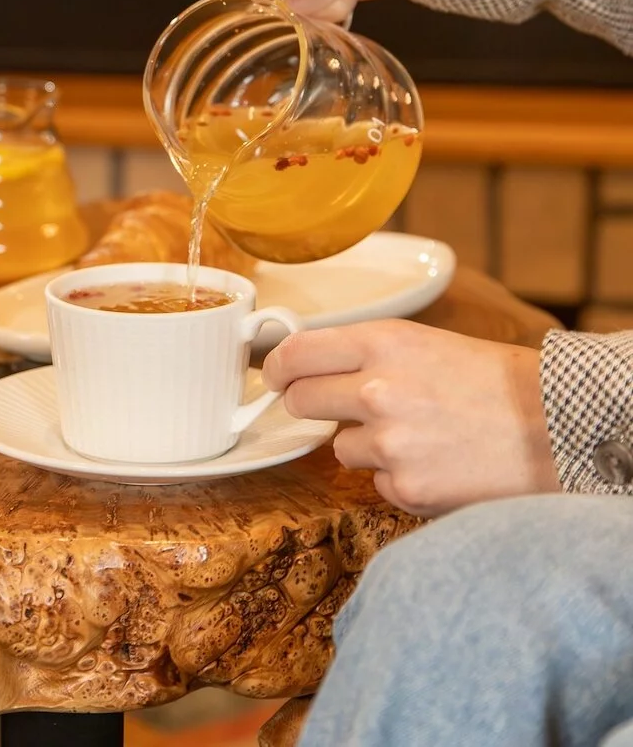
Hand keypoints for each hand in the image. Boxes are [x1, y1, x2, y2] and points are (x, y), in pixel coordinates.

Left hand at [261, 321, 560, 516]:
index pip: (295, 353)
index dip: (277, 367)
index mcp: (382, 343)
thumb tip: (307, 365)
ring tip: (416, 433)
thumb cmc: (494, 382)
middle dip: (309, 404)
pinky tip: (435, 461)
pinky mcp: (405, 487)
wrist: (558, 429)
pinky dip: (397, 476)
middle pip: (299, 400)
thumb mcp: (424, 343)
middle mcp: (377, 389)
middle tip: (334, 406)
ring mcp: (389, 442)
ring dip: (363, 443)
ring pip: (337, 447)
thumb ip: (365, 353)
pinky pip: (375, 482)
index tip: (273, 375)